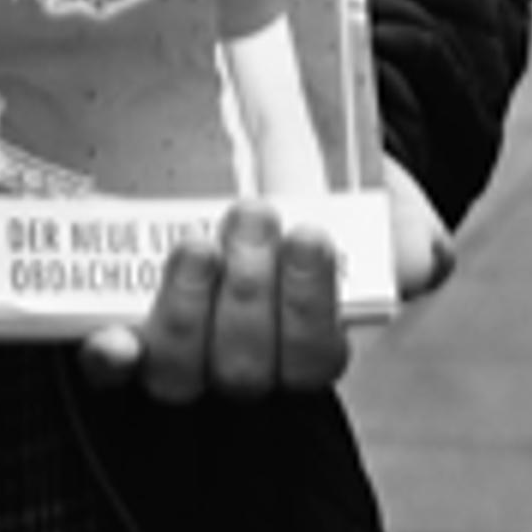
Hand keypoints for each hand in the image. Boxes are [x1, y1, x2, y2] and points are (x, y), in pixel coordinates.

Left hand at [73, 171, 458, 404]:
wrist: (262, 156)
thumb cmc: (326, 190)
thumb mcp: (378, 200)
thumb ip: (406, 234)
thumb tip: (420, 267)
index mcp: (308, 344)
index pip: (314, 356)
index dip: (310, 307)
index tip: (310, 234)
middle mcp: (242, 362)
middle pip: (246, 370)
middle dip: (250, 295)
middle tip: (252, 214)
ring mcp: (180, 354)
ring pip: (182, 375)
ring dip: (189, 314)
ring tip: (197, 245)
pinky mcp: (123, 334)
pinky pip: (113, 371)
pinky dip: (112, 361)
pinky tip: (111, 339)